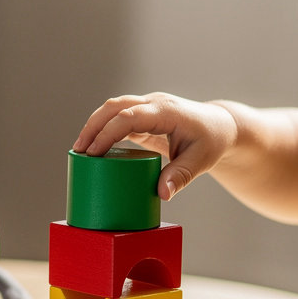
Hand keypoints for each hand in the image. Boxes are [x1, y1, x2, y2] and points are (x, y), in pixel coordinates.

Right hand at [71, 93, 236, 199]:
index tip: (93, 153)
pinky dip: (102, 127)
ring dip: (94, 125)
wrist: (219, 126)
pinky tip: (92, 145)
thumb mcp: (199, 161)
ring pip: (112, 107)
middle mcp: (154, 103)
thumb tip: (162, 195)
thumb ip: (179, 177)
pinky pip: (117, 115)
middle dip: (93, 127)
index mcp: (167, 112)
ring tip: (79, 150)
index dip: (108, 133)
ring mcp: (147, 105)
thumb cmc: (211, 143)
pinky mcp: (141, 113)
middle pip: (115, 107)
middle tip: (78, 151)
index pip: (130, 117)